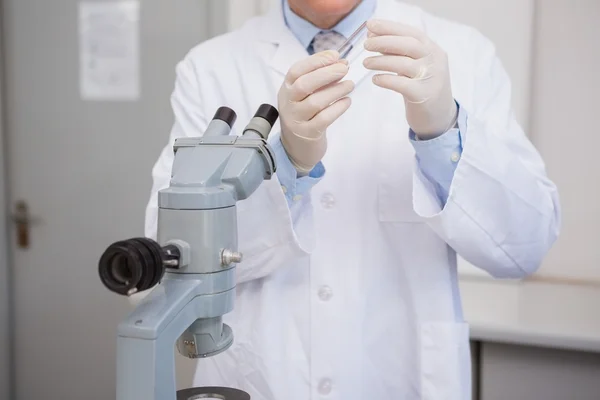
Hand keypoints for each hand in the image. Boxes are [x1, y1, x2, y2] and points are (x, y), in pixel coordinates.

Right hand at [278, 50, 354, 174]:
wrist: (297, 147)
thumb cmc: (305, 115)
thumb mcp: (306, 95)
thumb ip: (321, 79)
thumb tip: (342, 62)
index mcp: (286, 88)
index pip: (296, 70)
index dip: (316, 60)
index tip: (335, 55)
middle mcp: (288, 103)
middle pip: (304, 84)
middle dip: (326, 74)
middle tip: (345, 68)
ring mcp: (296, 119)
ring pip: (315, 102)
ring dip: (336, 90)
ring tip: (350, 85)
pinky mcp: (308, 133)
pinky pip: (324, 118)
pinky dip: (338, 108)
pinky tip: (347, 101)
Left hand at [363, 19, 457, 137]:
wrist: (439, 116)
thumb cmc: (421, 87)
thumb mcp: (414, 65)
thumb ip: (397, 51)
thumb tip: (372, 35)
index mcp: (432, 49)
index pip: (411, 33)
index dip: (390, 27)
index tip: (369, 25)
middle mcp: (434, 61)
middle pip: (409, 45)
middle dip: (384, 41)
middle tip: (365, 44)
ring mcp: (431, 78)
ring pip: (403, 64)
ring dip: (381, 61)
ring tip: (366, 63)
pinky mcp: (423, 95)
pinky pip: (401, 84)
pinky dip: (386, 80)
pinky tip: (375, 79)